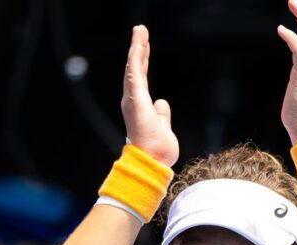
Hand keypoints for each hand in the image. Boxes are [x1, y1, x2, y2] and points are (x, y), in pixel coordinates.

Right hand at [121, 25, 178, 165]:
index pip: (141, 79)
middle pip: (136, 69)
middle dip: (138, 48)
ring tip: (139, 30)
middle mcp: (133, 102)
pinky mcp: (136, 100)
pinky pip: (135, 74)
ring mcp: (133, 100)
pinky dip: (135, 58)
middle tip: (141, 30)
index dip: (142, 61)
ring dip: (137, 47)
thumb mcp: (164, 127)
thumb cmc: (158, 151)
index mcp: (140, 107)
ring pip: (134, 68)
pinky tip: (137, 45)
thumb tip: (162, 103)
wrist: (153, 162)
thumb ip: (162, 114)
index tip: (145, 46)